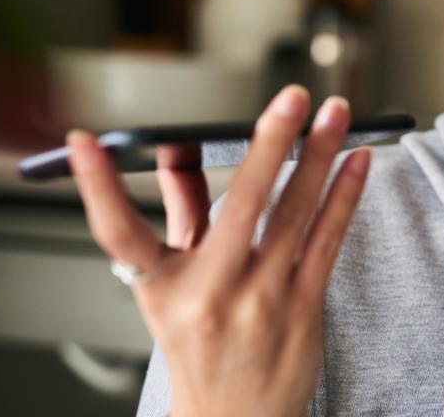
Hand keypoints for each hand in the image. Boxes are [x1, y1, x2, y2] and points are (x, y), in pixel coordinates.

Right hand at [66, 85, 370, 416]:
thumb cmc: (202, 345)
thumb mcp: (172, 287)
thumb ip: (178, 215)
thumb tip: (177, 152)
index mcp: (163, 289)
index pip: (119, 235)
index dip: (97, 189)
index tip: (86, 144)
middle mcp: (212, 293)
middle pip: (238, 206)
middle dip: (268, 144)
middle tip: (291, 98)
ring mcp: (263, 300)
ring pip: (295, 214)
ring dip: (319, 156)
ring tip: (336, 112)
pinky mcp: (305, 306)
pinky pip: (328, 239)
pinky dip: (344, 195)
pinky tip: (356, 160)